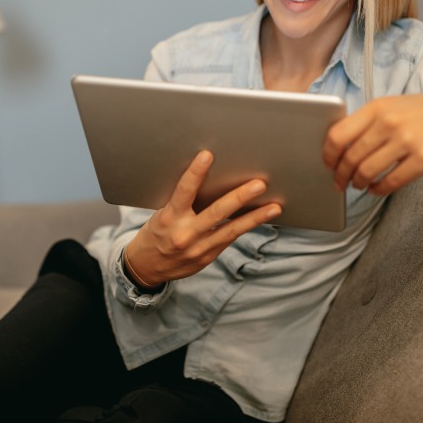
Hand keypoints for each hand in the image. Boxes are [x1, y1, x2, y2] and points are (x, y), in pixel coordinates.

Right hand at [124, 150, 281, 286]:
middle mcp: (185, 234)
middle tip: (259, 184)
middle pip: (216, 213)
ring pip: (231, 230)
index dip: (195, 173)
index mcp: (170, 218)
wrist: (147, 267)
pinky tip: (261, 217)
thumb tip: (210, 181)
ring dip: (255, 218)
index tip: (208, 155)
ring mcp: (198, 248)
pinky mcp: (208, 258)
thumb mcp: (162, 213)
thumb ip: (183, 202)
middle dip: (239, 197)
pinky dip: (246, 226)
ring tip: (275, 207)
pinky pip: (230, 238)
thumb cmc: (157, 232)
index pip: (183, 191)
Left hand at [323, 85, 422, 195]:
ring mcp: (407, 141)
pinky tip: (377, 189)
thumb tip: (342, 147)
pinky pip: (391, 182)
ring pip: (367, 171)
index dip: (328, 155)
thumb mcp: (395, 105)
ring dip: (358, 183)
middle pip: (350, 157)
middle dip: (341, 175)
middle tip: (340, 183)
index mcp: (378, 107)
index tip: (328, 164)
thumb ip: (369, 122)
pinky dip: (378, 190)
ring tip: (359, 185)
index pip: (338, 134)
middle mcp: (389, 123)